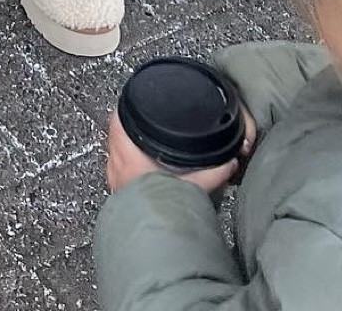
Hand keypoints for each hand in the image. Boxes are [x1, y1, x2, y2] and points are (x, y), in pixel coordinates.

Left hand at [104, 108, 254, 198]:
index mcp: (128, 157)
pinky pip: (114, 173)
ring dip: (122, 148)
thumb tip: (228, 163)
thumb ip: (212, 173)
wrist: (153, 238)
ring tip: (137, 143)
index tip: (131, 104)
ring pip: (113, 155)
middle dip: (125, 129)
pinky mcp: (117, 195)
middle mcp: (117, 168)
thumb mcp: (193, 187)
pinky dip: (122, 167)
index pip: (117, 122)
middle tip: (138, 122)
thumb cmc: (164, 208)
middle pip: (114, 137)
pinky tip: (134, 170)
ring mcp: (115, 182)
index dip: (124, 111)